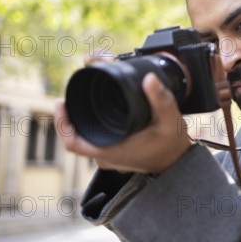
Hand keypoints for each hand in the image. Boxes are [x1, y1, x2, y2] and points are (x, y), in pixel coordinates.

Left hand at [55, 72, 190, 173]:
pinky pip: (95, 138)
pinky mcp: (114, 152)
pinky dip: (93, 123)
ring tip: (85, 94)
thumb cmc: (173, 145)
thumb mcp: (171, 120)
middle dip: (74, 111)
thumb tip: (149, 78)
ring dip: (83, 117)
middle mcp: (106, 156)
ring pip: (86, 136)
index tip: (61, 103)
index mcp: (113, 150)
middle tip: (78, 88)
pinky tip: (97, 107)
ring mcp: (109, 156)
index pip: (73, 143)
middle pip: (78, 134)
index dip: (62, 123)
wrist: (179, 163)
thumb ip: (161, 99)